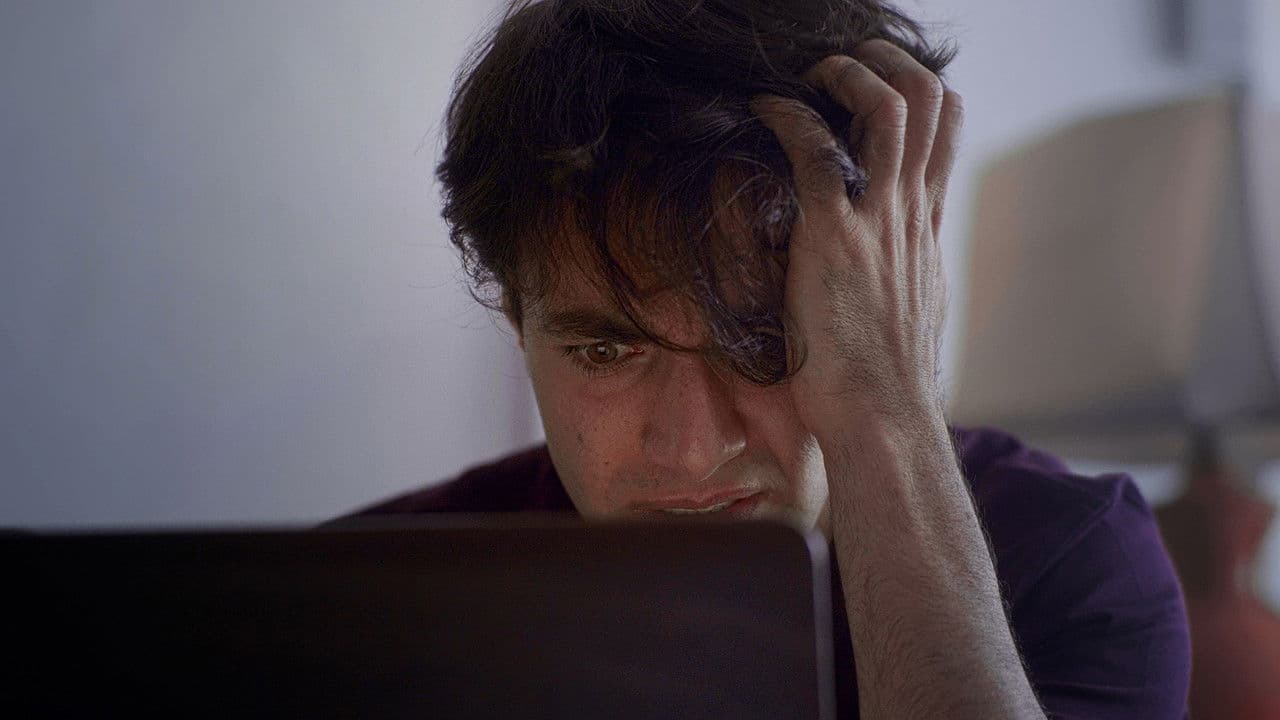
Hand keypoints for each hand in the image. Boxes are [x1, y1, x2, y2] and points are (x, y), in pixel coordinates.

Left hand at [752, 40, 962, 441]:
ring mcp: (879, 222)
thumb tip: (885, 269)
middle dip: (888, 62)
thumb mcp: (908, 313)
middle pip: (933, 100)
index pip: (948, 130)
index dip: (916, 90)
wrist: (883, 421)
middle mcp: (912, 214)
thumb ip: (900, 274)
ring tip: (810, 75)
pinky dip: (785, 116)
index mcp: (927, 228)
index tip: (873, 86)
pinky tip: (760, 110)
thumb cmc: (884, 382)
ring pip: (890, 106)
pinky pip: (813, 150)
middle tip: (843, 64)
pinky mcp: (834, 237)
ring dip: (847, 74)